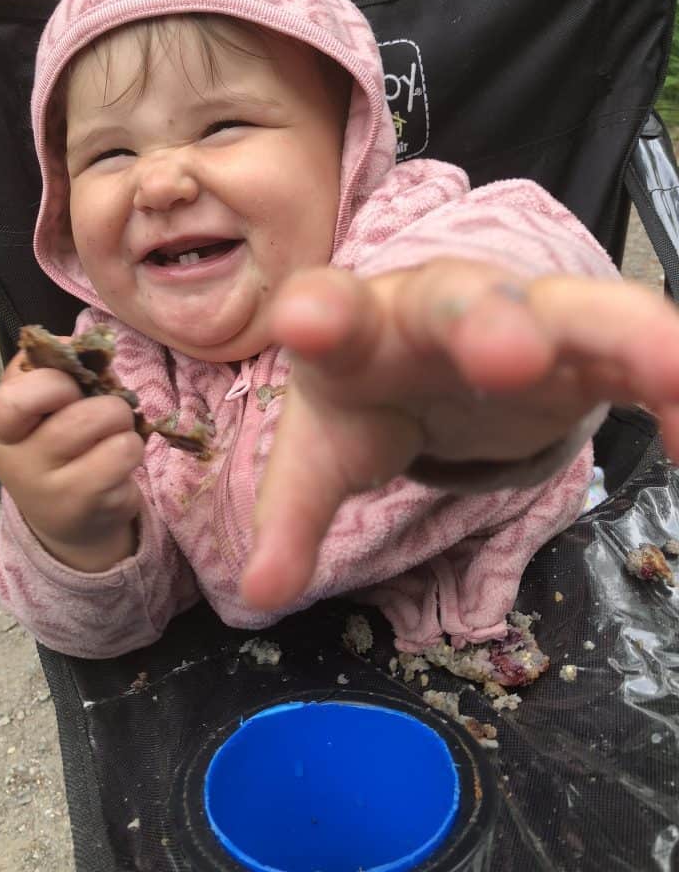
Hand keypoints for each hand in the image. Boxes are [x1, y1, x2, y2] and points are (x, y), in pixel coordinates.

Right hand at [0, 346, 143, 570]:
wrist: (68, 520)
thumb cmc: (58, 448)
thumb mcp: (43, 410)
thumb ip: (54, 371)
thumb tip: (84, 345)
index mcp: (3, 427)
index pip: (15, 398)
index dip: (54, 380)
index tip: (73, 385)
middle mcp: (20, 460)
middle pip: (77, 408)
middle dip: (107, 400)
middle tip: (106, 412)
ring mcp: (52, 487)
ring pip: (111, 425)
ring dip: (125, 424)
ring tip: (114, 438)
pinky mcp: (87, 504)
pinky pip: (127, 452)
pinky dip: (135, 449)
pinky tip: (119, 463)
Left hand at [241, 258, 678, 608]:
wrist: (421, 353)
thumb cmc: (363, 395)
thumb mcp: (320, 453)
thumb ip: (292, 515)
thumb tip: (258, 592)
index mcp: (358, 332)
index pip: (332, 310)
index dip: (320, 315)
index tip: (304, 321)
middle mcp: (438, 309)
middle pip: (459, 303)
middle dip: (486, 323)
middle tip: (509, 357)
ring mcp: (519, 316)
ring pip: (575, 311)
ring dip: (623, 335)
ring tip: (672, 371)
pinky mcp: (581, 344)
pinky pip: (634, 350)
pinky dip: (670, 382)